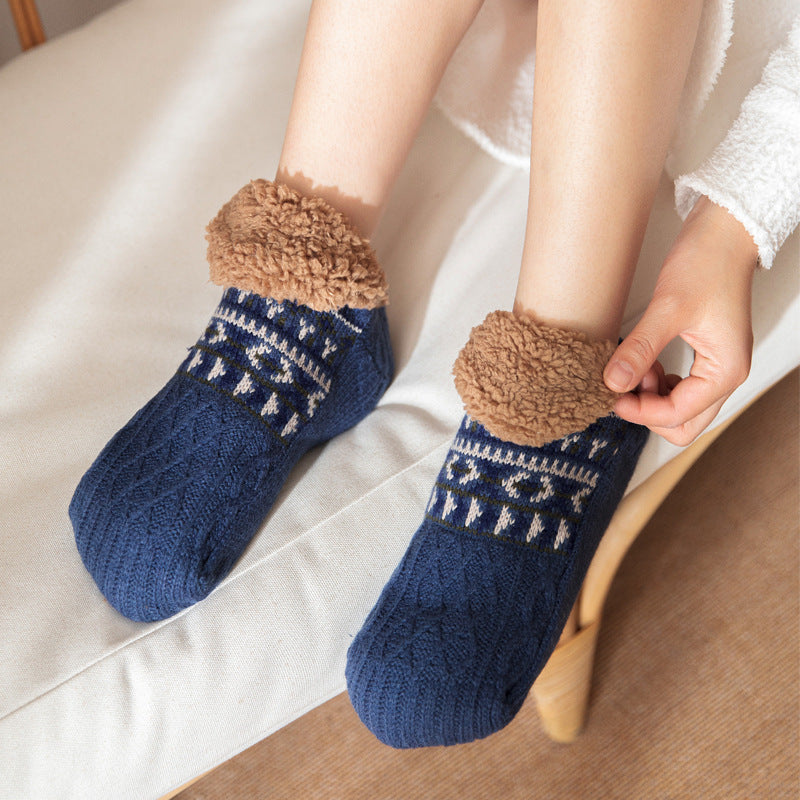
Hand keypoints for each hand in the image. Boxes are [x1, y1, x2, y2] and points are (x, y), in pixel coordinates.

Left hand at [603, 195, 758, 445]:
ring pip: (683, 409)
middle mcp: (727, 375)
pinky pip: (682, 388)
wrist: (723, 234)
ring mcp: (718, 367)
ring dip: (654, 398)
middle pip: (685, 424)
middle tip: (625, 383)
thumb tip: (613, 383)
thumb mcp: (667, 308)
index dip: (640, 412)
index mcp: (725, 371)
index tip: (611, 395)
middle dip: (650, 412)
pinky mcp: (706, 356)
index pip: (678, 416)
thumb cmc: (706, 264)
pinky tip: (645, 362)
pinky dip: (659, 384)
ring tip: (636, 366)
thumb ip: (640, 349)